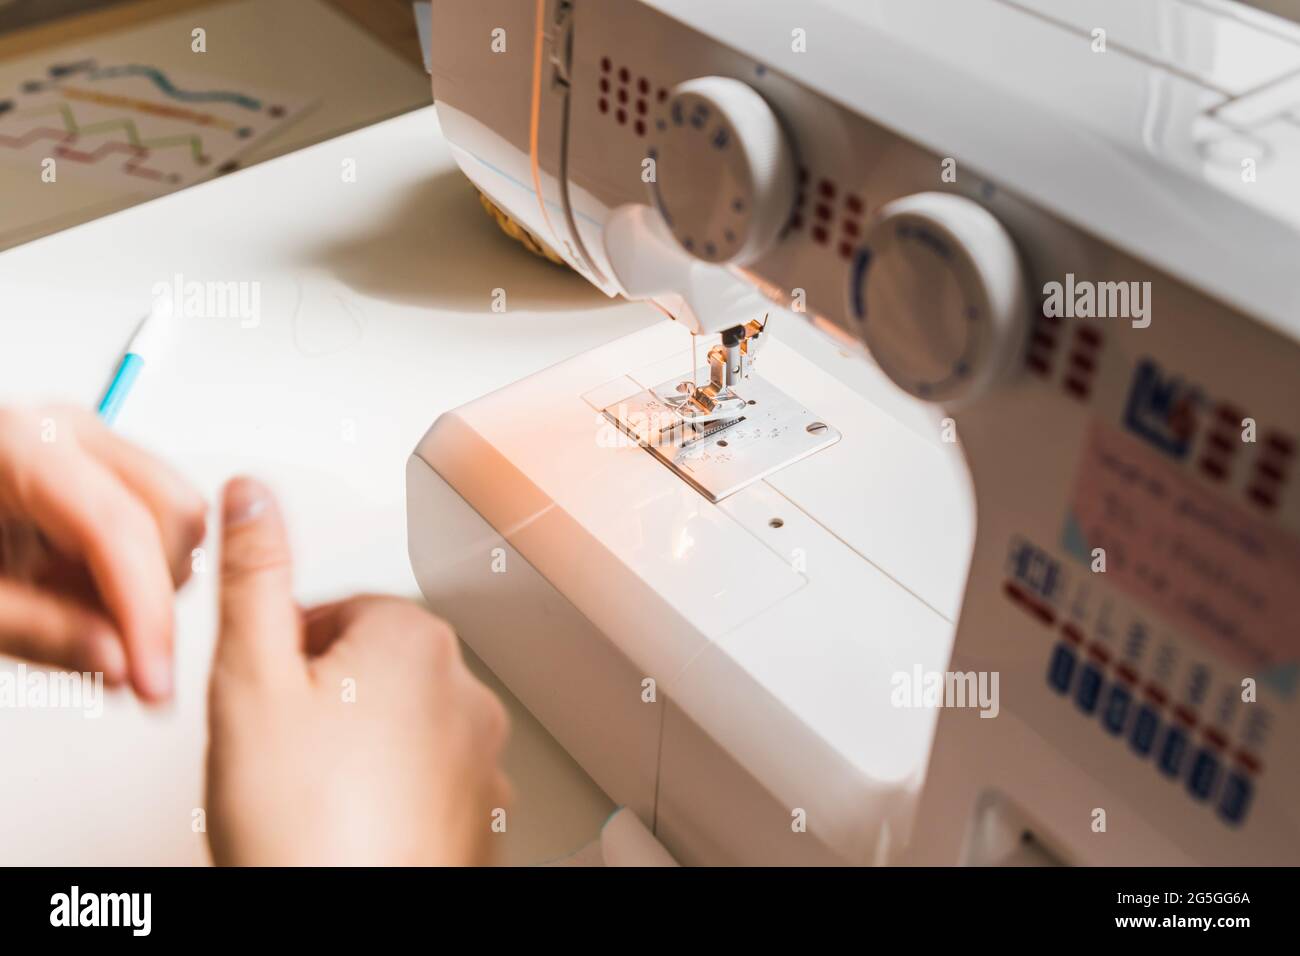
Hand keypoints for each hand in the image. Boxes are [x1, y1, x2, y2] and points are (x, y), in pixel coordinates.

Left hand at [0, 405, 205, 699]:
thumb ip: (36, 631)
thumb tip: (120, 661)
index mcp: (20, 444)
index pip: (119, 528)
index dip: (144, 612)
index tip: (153, 683)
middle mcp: (68, 434)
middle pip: (171, 514)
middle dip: (151, 593)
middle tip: (104, 653)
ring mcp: (91, 450)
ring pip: (180, 523)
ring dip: (147, 586)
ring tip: (70, 614)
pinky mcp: (100, 478)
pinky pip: (160, 530)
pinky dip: (134, 578)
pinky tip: (74, 594)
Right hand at [205, 477, 510, 865]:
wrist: (344, 923)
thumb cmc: (302, 822)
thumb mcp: (250, 678)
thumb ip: (254, 578)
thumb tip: (253, 498)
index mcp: (416, 640)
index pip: (338, 611)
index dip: (286, 653)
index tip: (265, 696)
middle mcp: (466, 692)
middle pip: (374, 666)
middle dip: (325, 695)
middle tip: (281, 749)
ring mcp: (484, 758)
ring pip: (404, 725)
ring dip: (361, 745)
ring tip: (314, 794)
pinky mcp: (485, 815)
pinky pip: (430, 780)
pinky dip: (395, 793)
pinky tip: (352, 823)